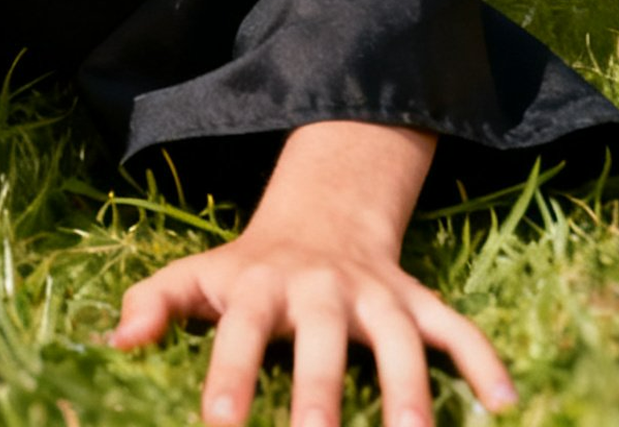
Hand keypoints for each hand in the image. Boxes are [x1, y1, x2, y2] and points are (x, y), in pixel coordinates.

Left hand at [111, 223, 514, 426]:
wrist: (323, 213)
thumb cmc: (249, 269)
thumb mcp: (198, 276)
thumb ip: (155, 304)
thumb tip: (113, 344)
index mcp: (260, 285)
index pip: (239, 331)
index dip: (229, 375)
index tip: (217, 425)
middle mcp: (321, 286)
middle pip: (323, 338)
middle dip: (321, 392)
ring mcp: (375, 292)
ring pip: (399, 336)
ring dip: (411, 389)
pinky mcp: (417, 299)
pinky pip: (456, 328)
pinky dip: (482, 360)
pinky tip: (505, 404)